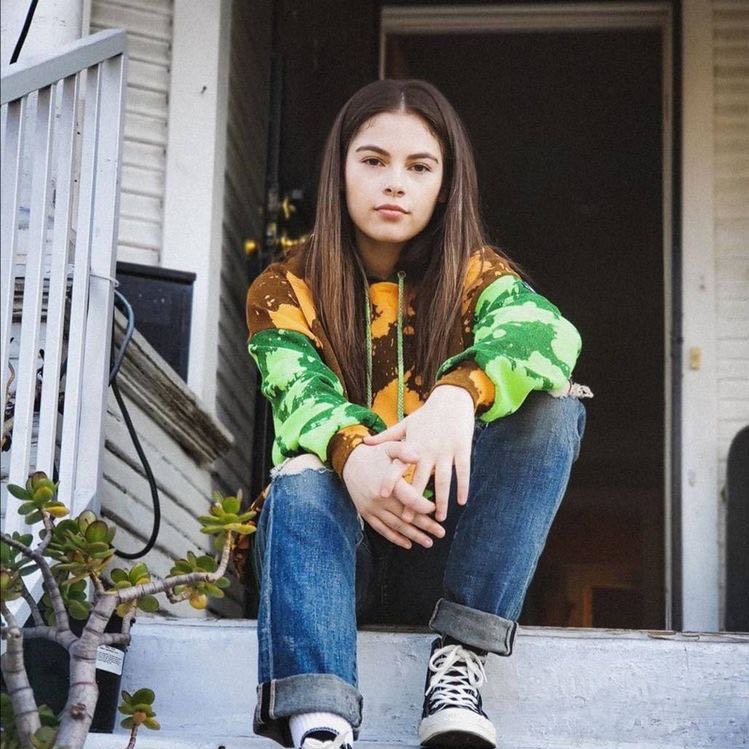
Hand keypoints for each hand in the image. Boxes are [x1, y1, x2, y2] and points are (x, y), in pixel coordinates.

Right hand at [342, 441, 445, 549]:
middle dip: (425, 526)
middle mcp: (379, 499)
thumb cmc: (374, 453)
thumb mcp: (389, 447)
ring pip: (396, 526)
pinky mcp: (366, 513)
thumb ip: (404, 450)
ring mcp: (372, 508)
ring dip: (413, 536)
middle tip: (441, 533)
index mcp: (388, 483)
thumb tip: (419, 455)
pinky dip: (395, 538)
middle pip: (406, 516)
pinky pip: (381, 529)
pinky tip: (407, 544)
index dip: (425, 507)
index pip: (410, 499)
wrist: (348, 462)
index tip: (436, 510)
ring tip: (429, 542)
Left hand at [363, 385, 473, 521]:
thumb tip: (365, 442)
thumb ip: (386, 437)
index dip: (389, 480)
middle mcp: (428, 450)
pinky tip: (461, 502)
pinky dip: (462, 487)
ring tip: (440, 518)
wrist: (452, 399)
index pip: (398, 466)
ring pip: (443, 481)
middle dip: (414, 500)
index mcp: (413, 445)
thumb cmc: (427, 414)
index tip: (382, 495)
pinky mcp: (462, 449)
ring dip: (442, 501)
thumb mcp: (405, 424)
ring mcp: (446, 451)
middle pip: (420, 480)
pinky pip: (462, 472)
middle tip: (408, 519)